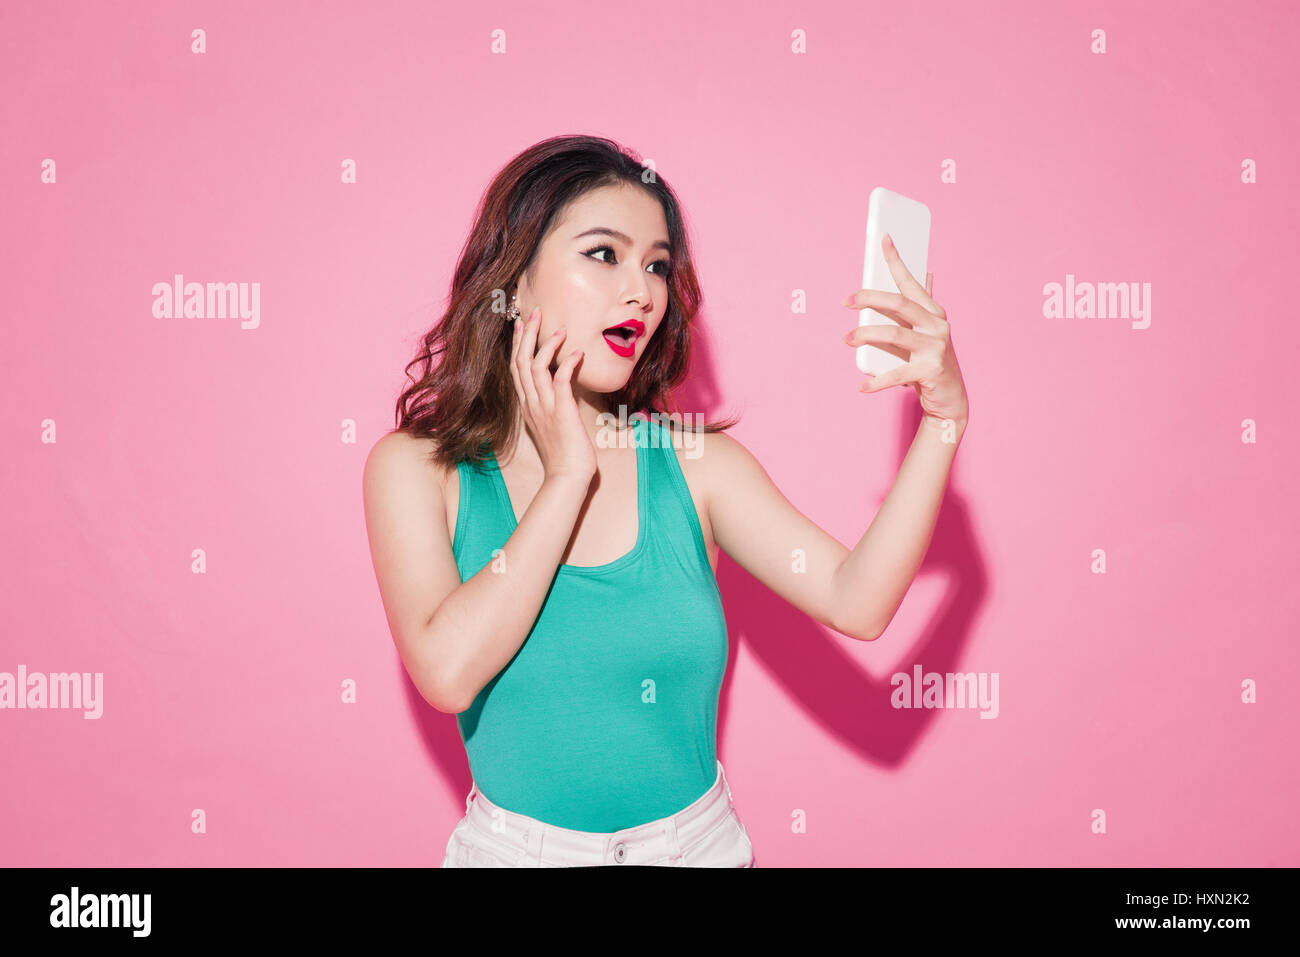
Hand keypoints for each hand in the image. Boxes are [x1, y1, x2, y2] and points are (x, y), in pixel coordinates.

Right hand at [509, 307, 597, 482]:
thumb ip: (552, 405)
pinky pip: (559, 381)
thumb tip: (561, 388)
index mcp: (527, 406)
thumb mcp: (552, 424)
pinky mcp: (560, 412)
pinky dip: (567, 364)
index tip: (521, 324)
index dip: (517, 344)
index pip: (516, 368)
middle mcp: (531, 404)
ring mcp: (544, 407)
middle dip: (526, 335)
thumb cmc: (564, 453)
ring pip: (536, 367)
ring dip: (547, 345)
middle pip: (521, 362)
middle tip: (534, 312)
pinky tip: (577, 352)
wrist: (567, 477)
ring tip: (559, 328)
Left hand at [840, 234, 968, 426]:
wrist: (950, 398)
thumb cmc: (932, 360)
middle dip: (870, 298)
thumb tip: (926, 272)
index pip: (911, 282)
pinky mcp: (930, 371)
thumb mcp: (928, 330)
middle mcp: (937, 325)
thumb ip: (923, 304)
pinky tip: (861, 386)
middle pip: (899, 303)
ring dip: (865, 335)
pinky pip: (897, 373)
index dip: (896, 260)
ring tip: (845, 339)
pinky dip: (876, 381)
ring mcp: (936, 347)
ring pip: (894, 334)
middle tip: (845, 301)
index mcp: (934, 312)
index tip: (883, 239)